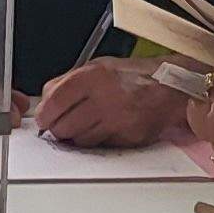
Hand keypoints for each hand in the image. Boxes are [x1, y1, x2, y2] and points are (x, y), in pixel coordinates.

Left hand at [31, 58, 190, 146]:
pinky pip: (99, 145)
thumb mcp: (98, 66)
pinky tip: (104, 129)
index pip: (55, 100)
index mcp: (93, 76)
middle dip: (58, 129)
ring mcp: (117, 119)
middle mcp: (104, 97)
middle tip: (61, 126)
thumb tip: (45, 101)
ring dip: (77, 137)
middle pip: (63, 125)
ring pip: (79, 139)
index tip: (43, 119)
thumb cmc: (132, 77)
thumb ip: (68, 82)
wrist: (169, 87)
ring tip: (87, 125)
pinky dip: (96, 141)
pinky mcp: (127, 136)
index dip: (45, 114)